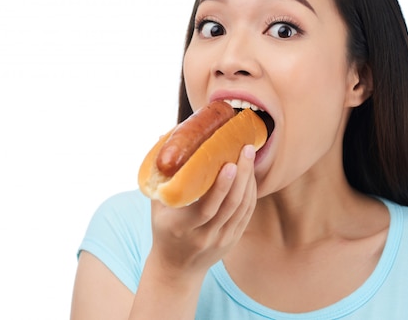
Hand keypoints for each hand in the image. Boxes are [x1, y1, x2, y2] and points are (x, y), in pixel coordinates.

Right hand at [148, 144, 257, 277]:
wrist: (177, 269)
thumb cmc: (164, 230)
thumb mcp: (157, 207)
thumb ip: (161, 176)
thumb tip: (161, 139)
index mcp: (182, 227)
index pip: (207, 208)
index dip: (221, 186)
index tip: (229, 163)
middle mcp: (204, 236)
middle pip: (230, 205)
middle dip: (241, 175)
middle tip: (245, 149)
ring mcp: (222, 240)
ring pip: (242, 208)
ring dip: (249, 181)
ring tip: (249, 157)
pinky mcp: (233, 240)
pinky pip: (246, 214)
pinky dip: (250, 193)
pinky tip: (250, 175)